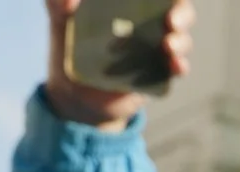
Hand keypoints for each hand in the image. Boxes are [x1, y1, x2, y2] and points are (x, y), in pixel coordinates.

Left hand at [44, 0, 195, 129]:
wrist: (74, 94)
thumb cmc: (69, 49)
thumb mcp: (59, 22)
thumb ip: (57, 5)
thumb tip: (69, 0)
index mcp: (129, 4)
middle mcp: (149, 23)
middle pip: (179, 10)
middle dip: (182, 13)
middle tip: (172, 19)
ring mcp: (157, 48)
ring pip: (181, 39)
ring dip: (181, 41)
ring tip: (168, 46)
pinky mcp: (160, 74)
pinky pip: (177, 68)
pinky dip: (180, 66)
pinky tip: (175, 66)